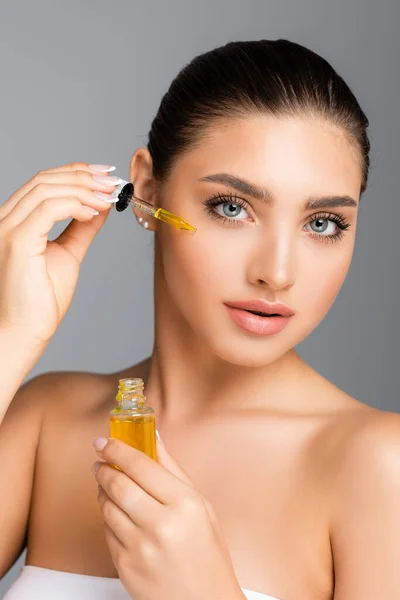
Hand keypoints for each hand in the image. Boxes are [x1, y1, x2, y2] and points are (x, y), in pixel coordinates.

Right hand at [0, 162, 118, 343]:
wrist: (25, 332)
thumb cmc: (40, 300)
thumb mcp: (68, 254)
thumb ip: (81, 228)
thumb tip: (101, 206)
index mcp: (16, 221)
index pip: (43, 182)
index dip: (76, 172)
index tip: (105, 175)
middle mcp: (6, 220)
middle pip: (44, 180)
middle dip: (83, 176)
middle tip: (112, 183)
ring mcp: (7, 229)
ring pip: (46, 189)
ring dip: (83, 189)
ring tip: (108, 197)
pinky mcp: (16, 241)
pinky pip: (47, 208)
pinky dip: (74, 204)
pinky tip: (94, 212)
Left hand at [92, 434, 243, 599]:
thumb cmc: (208, 555)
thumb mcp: (202, 507)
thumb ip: (173, 470)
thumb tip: (154, 438)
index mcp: (184, 504)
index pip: (141, 466)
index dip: (118, 449)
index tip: (106, 441)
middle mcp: (160, 524)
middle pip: (118, 484)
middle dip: (104, 468)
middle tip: (101, 460)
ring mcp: (139, 548)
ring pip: (107, 508)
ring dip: (102, 491)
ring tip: (107, 484)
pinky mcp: (124, 567)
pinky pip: (107, 532)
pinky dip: (108, 518)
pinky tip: (117, 513)